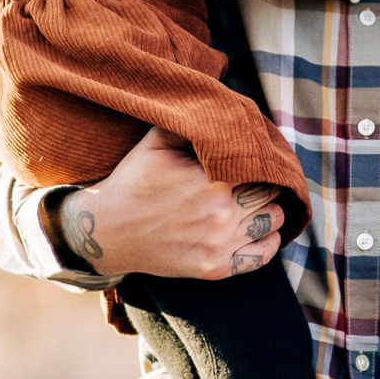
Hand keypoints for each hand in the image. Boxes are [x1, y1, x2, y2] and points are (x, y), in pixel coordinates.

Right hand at [56, 128, 284, 279]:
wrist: (107, 231)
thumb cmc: (133, 181)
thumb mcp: (156, 141)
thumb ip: (192, 124)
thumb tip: (222, 109)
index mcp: (212, 181)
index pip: (260, 166)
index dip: (259, 160)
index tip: (252, 158)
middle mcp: (221, 215)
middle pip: (271, 194)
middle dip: (265, 183)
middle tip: (253, 179)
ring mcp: (219, 245)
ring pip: (272, 222)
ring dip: (269, 210)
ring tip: (256, 203)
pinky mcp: (215, 269)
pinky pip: (261, 256)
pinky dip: (269, 241)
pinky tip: (260, 230)